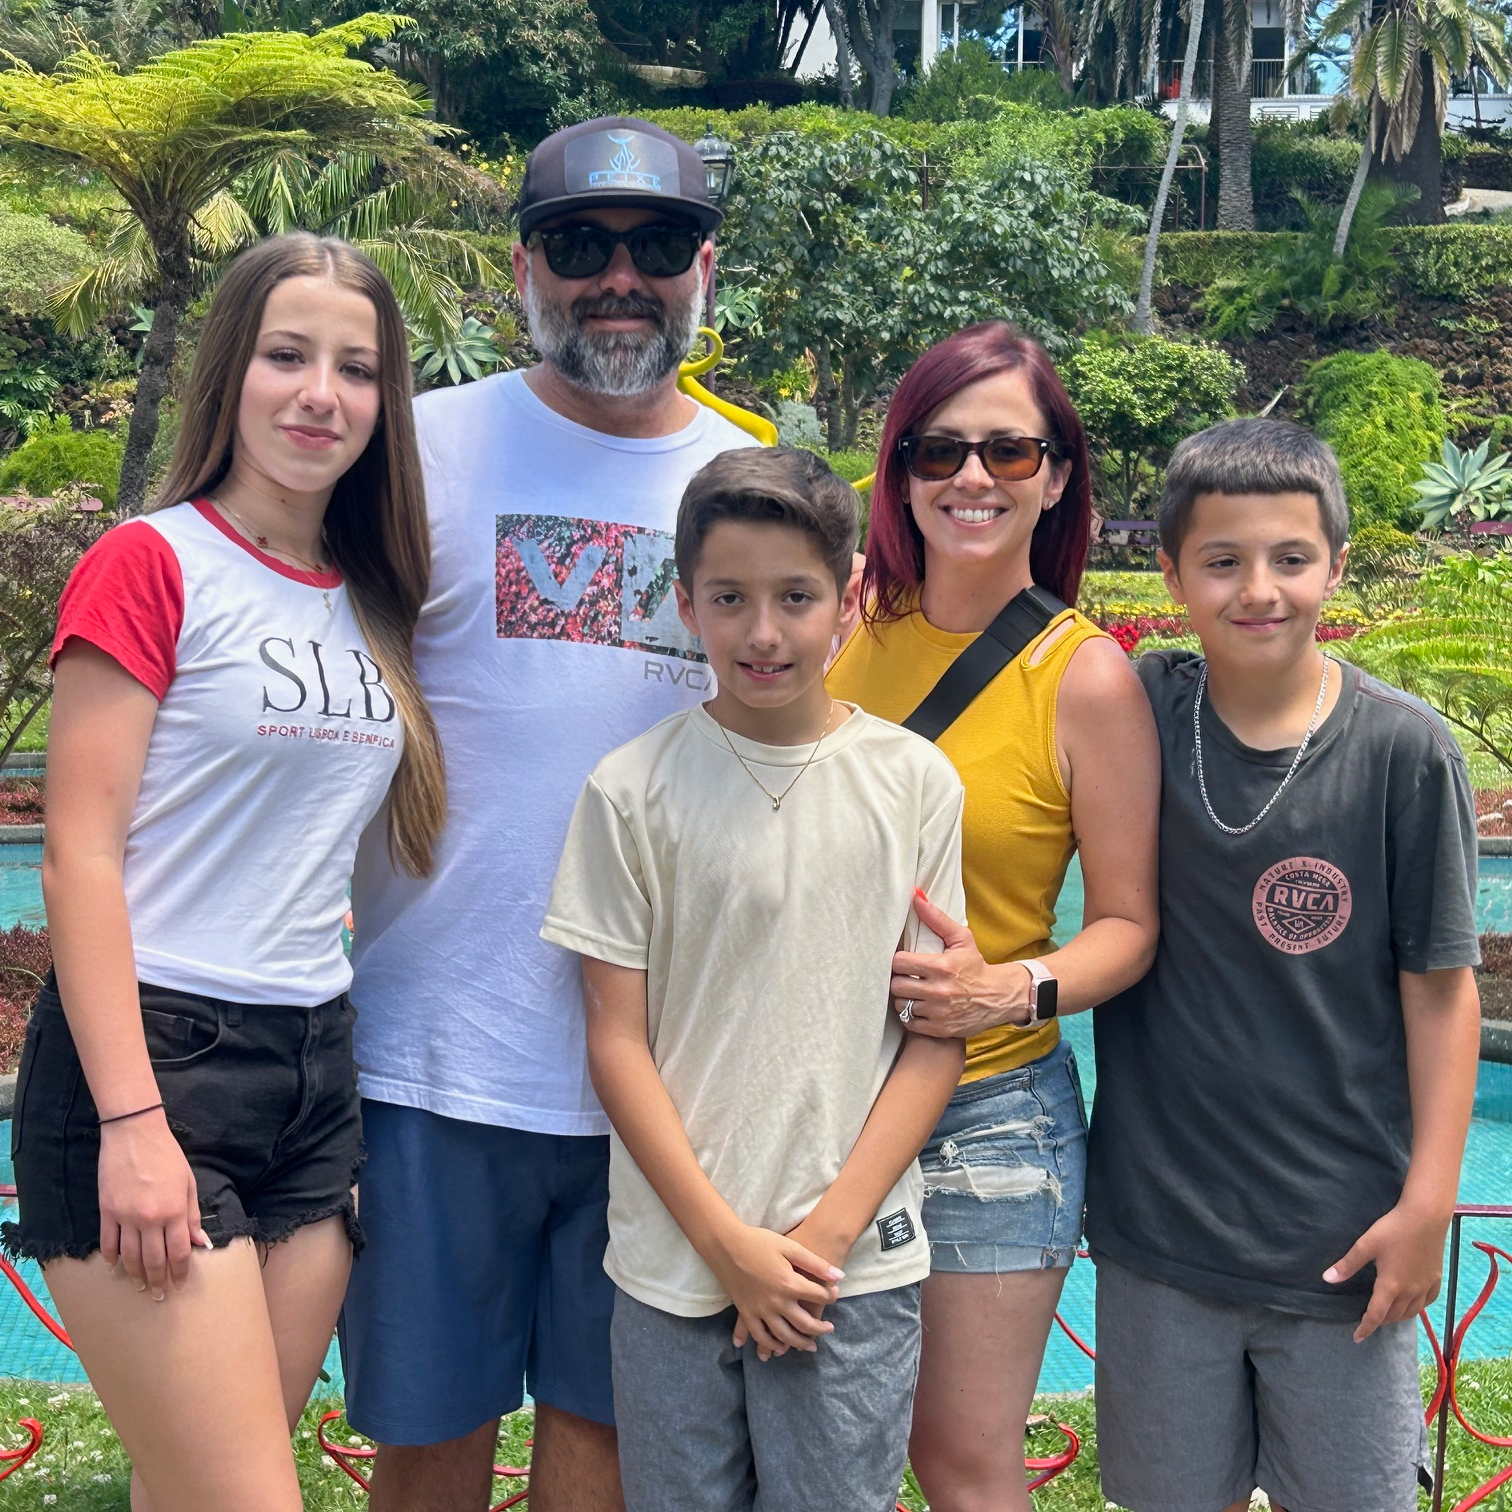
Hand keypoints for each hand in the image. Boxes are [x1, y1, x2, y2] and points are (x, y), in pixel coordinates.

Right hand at [97, 1109, 211, 1300]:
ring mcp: (126, 1216)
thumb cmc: (167, 1156)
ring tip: (140, 1286)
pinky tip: (116, 1267)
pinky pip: (108, 1242)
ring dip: (135, 1274)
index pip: (179, 1252)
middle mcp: (151, 1219)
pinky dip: (112, 1257)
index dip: (180, 1271)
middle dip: (158, 1280)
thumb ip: (192, 1216)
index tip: (179, 1284)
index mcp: (175, 1211)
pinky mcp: (106, 1211)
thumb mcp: (188, 1183)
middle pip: (154, 1260)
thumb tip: (201, 1243)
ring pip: (130, 1256)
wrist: (135, 1134)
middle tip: (160, 1294)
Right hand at [735, 1214, 858, 1360]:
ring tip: (810, 1346)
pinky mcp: (745, 1312)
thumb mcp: (790, 1246)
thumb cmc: (759, 1241)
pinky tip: (778, 1349)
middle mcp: (776, 1302)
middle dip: (820, 1329)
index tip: (836, 1293)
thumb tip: (840, 1276)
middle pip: (804, 1324)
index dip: (831, 1295)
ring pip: (784, 1336)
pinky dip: (769, 1344)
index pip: (819, 1296)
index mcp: (789, 1284)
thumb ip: (815, 1263)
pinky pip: (759, 1335)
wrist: (726, 1244)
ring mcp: (759, 1310)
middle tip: (829, 1329)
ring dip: (799, 1343)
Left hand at [891, 889, 1030, 1038]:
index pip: (899, 963)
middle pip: (896, 985)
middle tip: (907, 977)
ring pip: (901, 1005)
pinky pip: (910, 1023)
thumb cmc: (976, 965)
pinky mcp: (941, 1029)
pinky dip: (911, 1016)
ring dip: (904, 999)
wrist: (999, 997)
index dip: (899, 962)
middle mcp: (939, 991)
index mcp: (941, 966)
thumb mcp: (961, 939)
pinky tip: (919, 1007)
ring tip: (912, 992)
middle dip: (899, 980)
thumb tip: (915, 895)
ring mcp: (939, 1012)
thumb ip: (936, 918)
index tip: (904, 962)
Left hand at [1324, 1201, 1449, 1341]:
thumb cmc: (1393, 1229)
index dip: (1365, 1328)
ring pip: (1412, 1312)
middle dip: (1380, 1321)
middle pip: (1394, 1315)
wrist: (1426, 1217)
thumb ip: (1348, 1264)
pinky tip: (1413, 1304)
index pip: (1376, 1314)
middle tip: (1369, 1321)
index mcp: (1391, 1285)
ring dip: (1398, 1316)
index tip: (1357, 1337)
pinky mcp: (1436, 1279)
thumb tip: (1327, 1279)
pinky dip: (1417, 1308)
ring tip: (1387, 1315)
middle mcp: (1410, 1291)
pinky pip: (1427, 1302)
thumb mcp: (1366, 1245)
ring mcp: (1426, 1286)